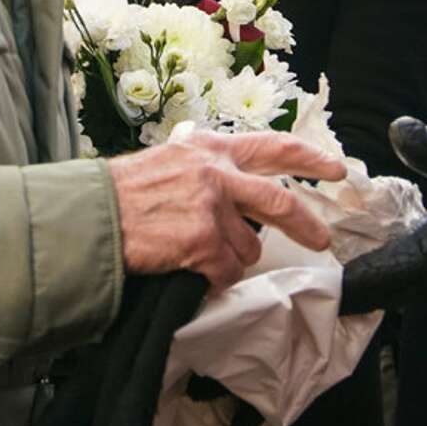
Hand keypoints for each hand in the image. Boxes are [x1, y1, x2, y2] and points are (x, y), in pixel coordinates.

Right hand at [109, 128, 345, 289]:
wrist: (91, 216)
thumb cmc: (125, 192)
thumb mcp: (173, 160)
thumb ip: (210, 168)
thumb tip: (241, 190)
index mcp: (211, 149)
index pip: (273, 147)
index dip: (310, 157)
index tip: (335, 168)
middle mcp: (216, 173)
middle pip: (280, 200)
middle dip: (306, 223)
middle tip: (322, 239)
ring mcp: (211, 207)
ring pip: (249, 247)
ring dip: (232, 259)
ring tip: (200, 255)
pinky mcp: (202, 241)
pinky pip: (226, 272)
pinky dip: (214, 279)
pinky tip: (191, 270)